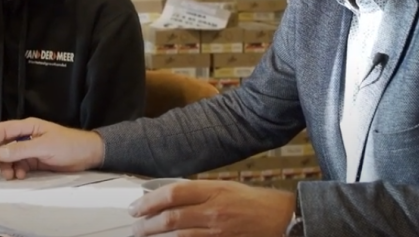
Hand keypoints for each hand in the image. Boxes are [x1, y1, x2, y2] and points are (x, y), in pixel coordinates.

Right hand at [0, 117, 103, 180]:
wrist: (88, 154)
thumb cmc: (69, 145)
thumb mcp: (44, 147)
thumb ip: (21, 150)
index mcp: (28, 126)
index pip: (2, 131)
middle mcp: (26, 136)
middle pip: (2, 145)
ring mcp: (30, 149)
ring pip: (9, 158)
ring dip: (7, 167)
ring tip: (12, 177)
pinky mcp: (35, 160)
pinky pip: (19, 165)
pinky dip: (17, 171)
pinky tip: (22, 176)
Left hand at [129, 180, 294, 236]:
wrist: (284, 219)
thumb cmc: (257, 202)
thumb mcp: (228, 187)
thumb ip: (201, 192)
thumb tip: (170, 197)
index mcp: (215, 190)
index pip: (174, 193)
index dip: (150, 201)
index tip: (136, 207)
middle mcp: (215, 210)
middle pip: (171, 218)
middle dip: (147, 223)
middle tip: (134, 226)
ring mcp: (219, 232)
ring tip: (144, 236)